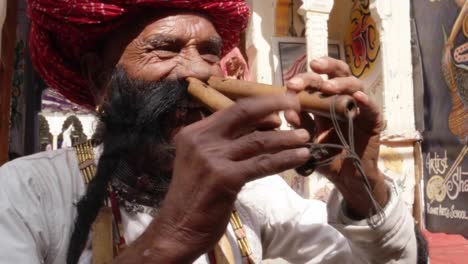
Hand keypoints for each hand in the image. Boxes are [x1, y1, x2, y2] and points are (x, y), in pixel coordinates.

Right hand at [117, 95, 310, 262]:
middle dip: (274, 105)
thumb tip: (264, 126)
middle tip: (297, 105)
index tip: (281, 104)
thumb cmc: (193, 196)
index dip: (260, 104)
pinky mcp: (225, 178)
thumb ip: (226, 143)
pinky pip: (262, 164)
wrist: (178, 228)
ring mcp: (212, 158)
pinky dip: (285, 159)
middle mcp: (201, 140)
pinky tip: (300, 157)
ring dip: (286, 138)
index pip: (232, 109)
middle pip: (244, 113)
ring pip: (258, 140)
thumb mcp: (203, 161)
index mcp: (194, 132)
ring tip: (304, 137)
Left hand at [285, 57, 387, 217]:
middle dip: (326, 66)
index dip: (304, 79)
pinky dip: (366, 101)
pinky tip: (358, 97)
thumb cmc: (325, 156)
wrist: (345, 178)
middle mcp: (343, 99)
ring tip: (328, 87)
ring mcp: (359, 108)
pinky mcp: (373, 120)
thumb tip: (288, 111)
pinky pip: (372, 108)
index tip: (290, 84)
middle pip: (338, 73)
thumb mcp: (308, 141)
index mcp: (324, 101)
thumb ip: (300, 125)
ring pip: (356, 84)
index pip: (316, 80)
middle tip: (313, 68)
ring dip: (341, 83)